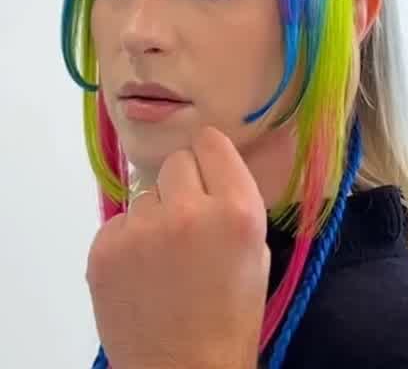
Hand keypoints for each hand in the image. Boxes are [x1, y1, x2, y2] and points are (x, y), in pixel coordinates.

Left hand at [86, 126, 270, 368]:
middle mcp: (188, 211)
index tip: (207, 165)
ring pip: (145, 194)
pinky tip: (139, 270)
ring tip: (161, 255)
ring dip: (155, 214)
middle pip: (176, 162)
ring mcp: (141, 230)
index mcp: (237, 210)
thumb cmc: (231, 314)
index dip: (209, 153)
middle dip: (183, 184)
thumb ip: (233, 201)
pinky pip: (119, 222)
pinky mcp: (104, 249)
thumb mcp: (256, 251)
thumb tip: (208, 168)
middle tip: (187, 218)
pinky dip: (128, 239)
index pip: (211, 141)